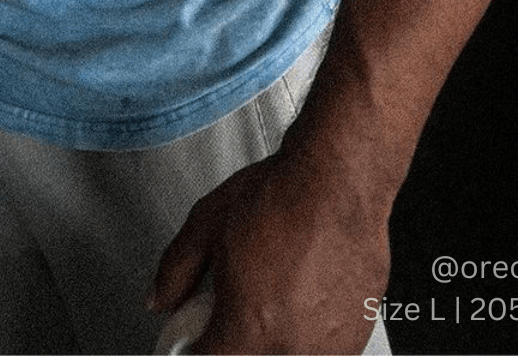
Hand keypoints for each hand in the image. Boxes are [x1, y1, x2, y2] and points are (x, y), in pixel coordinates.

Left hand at [149, 147, 389, 353]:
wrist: (339, 178)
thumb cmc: (282, 195)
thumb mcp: (207, 224)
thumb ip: (176, 270)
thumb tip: (159, 298)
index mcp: (248, 329)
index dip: (199, 340)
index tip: (202, 329)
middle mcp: (290, 347)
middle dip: (240, 334)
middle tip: (244, 294)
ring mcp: (329, 345)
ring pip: (287, 354)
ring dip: (278, 334)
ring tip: (281, 286)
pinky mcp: (358, 334)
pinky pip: (324, 347)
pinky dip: (312, 329)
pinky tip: (309, 291)